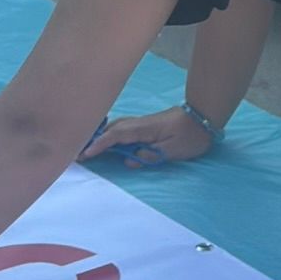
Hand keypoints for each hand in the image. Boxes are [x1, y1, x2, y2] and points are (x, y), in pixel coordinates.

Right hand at [80, 105, 213, 168]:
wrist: (203, 118)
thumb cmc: (190, 136)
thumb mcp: (173, 151)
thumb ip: (151, 156)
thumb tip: (130, 160)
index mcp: (144, 129)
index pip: (117, 135)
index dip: (100, 144)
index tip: (85, 154)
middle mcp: (139, 124)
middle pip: (111, 129)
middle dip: (94, 139)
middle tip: (77, 153)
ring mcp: (141, 123)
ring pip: (116, 128)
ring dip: (101, 137)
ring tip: (86, 149)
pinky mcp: (145, 126)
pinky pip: (122, 130)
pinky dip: (110, 135)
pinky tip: (106, 143)